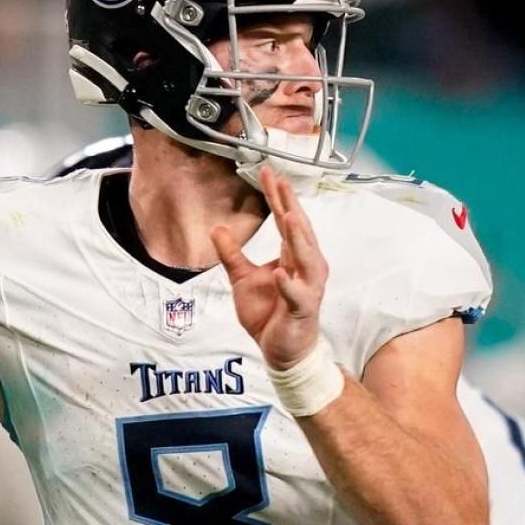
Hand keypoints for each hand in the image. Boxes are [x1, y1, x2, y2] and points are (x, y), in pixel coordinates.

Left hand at [210, 167, 326, 368]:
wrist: (283, 351)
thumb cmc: (270, 313)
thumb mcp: (243, 279)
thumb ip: (232, 254)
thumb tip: (217, 228)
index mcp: (293, 256)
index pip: (287, 219)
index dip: (278, 197)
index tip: (268, 173)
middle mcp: (306, 266)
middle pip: (298, 230)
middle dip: (289, 204)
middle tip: (279, 180)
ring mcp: (307, 287)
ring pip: (306, 257)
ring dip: (297, 236)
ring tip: (287, 215)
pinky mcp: (302, 309)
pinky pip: (297, 294)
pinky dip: (289, 284)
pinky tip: (280, 273)